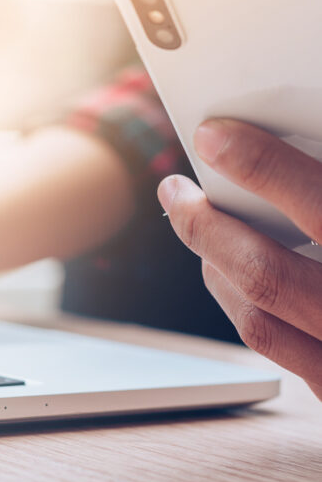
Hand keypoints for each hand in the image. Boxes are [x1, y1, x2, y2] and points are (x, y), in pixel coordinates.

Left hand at [158, 119, 321, 399]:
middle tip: (174, 190)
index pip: (320, 205)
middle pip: (263, 273)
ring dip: (213, 266)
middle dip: (205, 226)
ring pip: (255, 318)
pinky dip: (239, 303)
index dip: (262, 166)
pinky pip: (271, 346)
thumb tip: (302, 139)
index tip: (213, 135)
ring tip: (196, 226)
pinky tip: (230, 276)